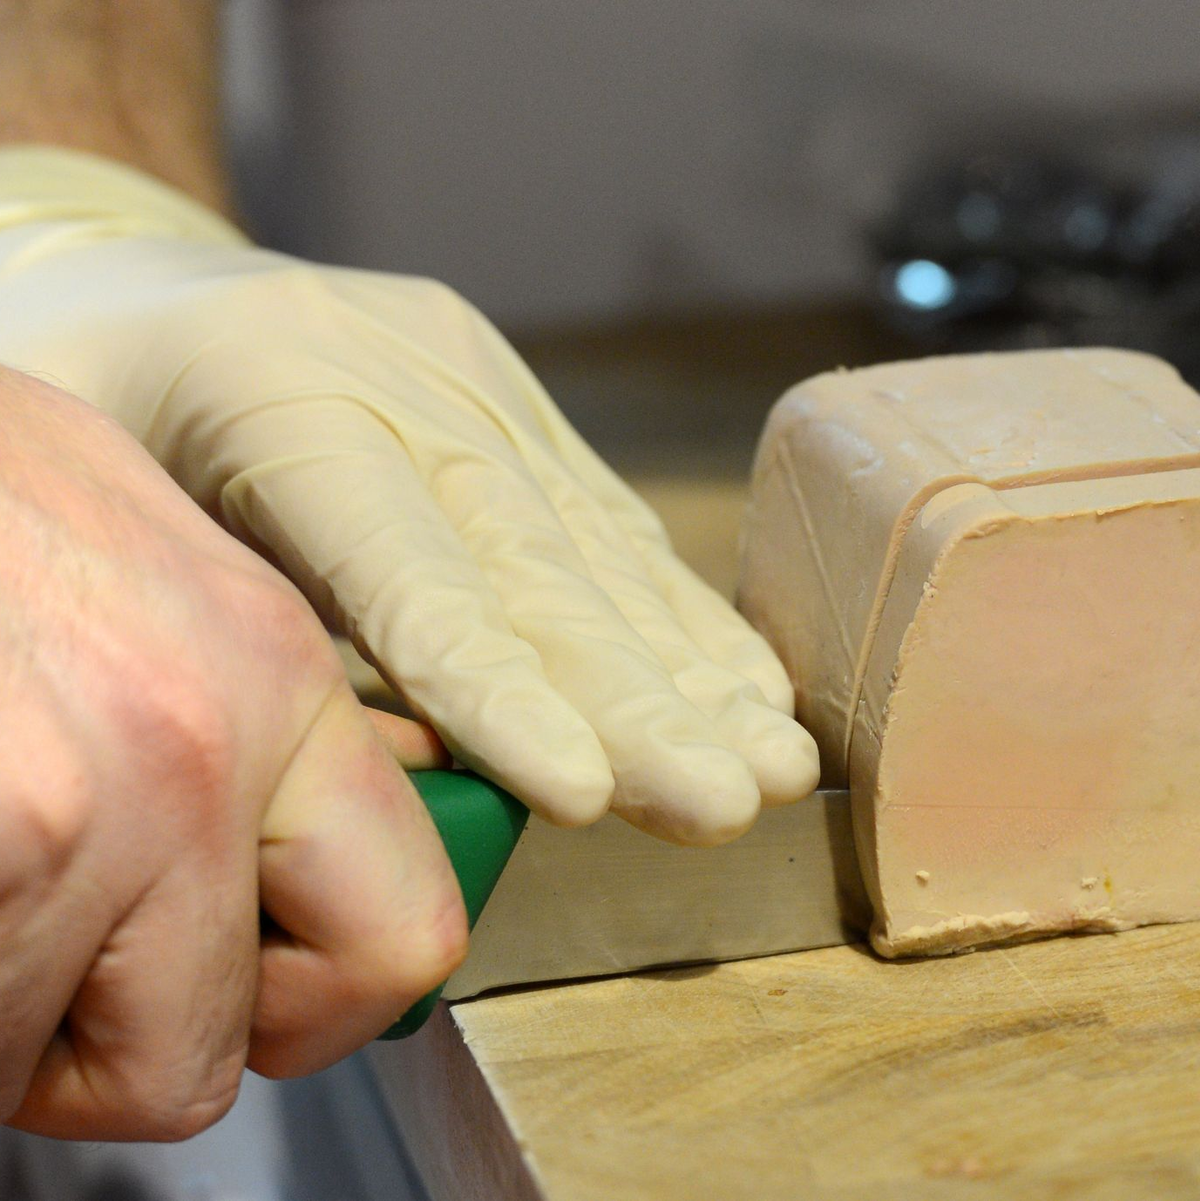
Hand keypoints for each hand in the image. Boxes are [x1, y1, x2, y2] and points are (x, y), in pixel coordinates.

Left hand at [0, 148, 818, 845]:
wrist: (156, 291)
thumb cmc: (100, 417)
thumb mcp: (112, 520)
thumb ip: (250, 636)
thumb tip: (409, 774)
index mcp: (284, 397)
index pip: (411, 574)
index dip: (503, 691)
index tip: (588, 794)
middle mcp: (408, 383)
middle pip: (535, 569)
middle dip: (639, 703)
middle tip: (725, 803)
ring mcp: (476, 388)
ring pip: (598, 551)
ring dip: (691, 671)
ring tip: (771, 765)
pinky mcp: (516, 409)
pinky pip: (609, 523)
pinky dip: (680, 616)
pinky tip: (744, 684)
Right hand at [0, 368, 465, 1139]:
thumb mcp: (173, 576)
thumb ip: (273, 711)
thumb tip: (368, 798)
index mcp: (276, 678)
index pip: (405, 935)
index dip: (319, 1000)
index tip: (257, 988)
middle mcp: (193, 751)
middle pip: (204, 1062)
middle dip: (122, 1047)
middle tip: (70, 972)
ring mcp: (61, 812)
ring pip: (35, 1070)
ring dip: (0, 1001)